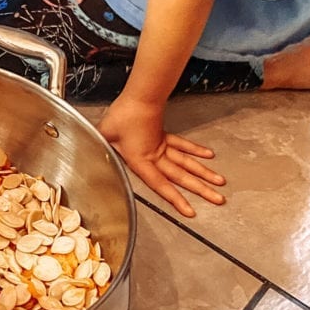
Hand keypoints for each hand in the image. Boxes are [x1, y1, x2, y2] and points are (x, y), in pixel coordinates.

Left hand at [97, 94, 225, 217]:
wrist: (138, 98)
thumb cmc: (121, 116)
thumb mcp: (105, 134)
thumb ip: (100, 146)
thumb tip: (89, 151)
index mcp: (141, 160)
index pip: (160, 184)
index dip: (175, 199)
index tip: (190, 211)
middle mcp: (155, 156)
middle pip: (181, 176)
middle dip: (200, 189)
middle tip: (219, 200)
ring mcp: (162, 145)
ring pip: (186, 162)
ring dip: (204, 172)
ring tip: (220, 182)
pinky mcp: (164, 135)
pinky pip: (182, 145)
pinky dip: (195, 150)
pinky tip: (208, 155)